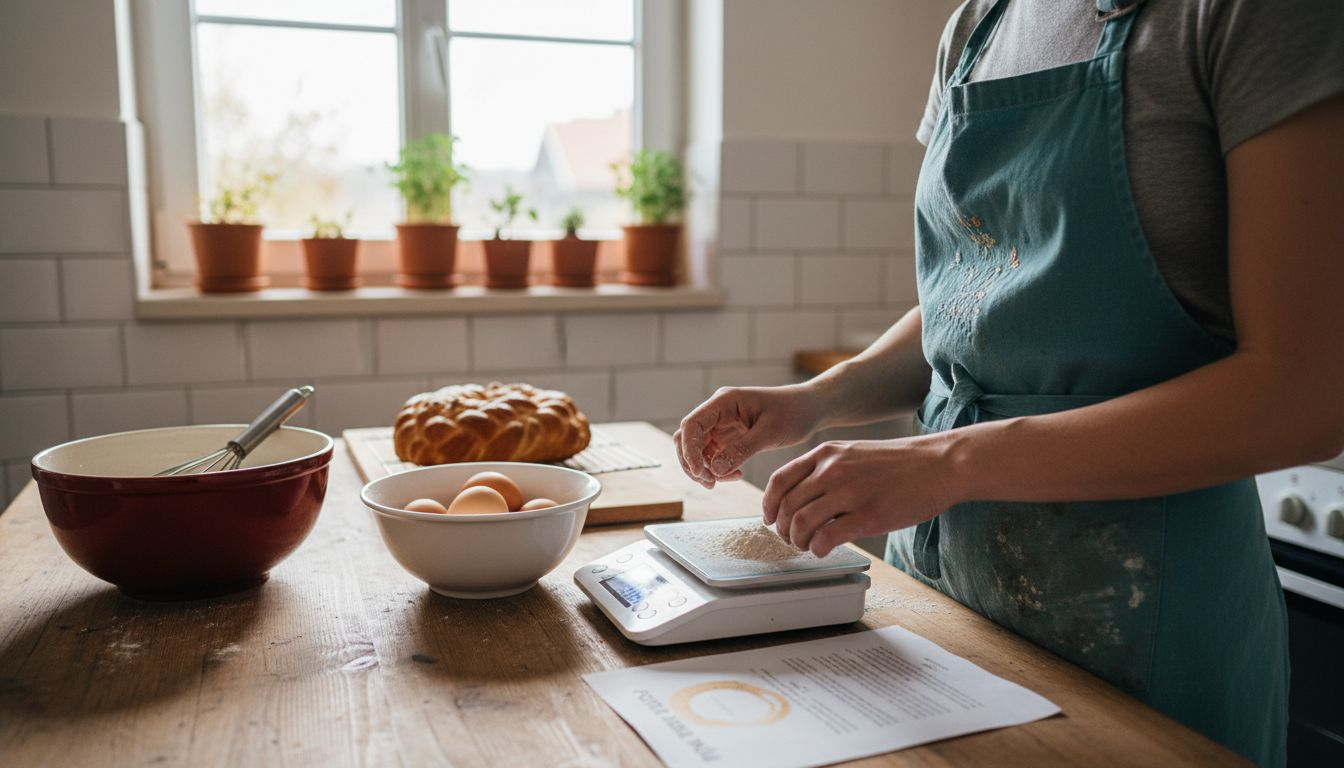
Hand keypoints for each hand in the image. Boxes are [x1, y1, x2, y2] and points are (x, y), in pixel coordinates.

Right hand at [674, 385, 821, 488]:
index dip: (689, 450)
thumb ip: (742, 450)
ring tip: (725, 481)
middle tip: (711, 483)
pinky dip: (717, 469)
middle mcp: (718, 412)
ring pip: (697, 450)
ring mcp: (721, 425)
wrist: (809, 409)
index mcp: (724, 402)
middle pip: (687, 438)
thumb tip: (714, 470)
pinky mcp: (728, 437)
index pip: (692, 424)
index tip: (700, 473)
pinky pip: (711, 455)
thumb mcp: (770, 432)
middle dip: (693, 463)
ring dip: (704, 469)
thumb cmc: (793, 413)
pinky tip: (735, 475)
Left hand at [763, 437, 960, 557]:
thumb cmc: (901, 462)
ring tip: (808, 546)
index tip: (769, 518)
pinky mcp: (867, 516)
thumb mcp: (855, 452)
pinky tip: (824, 551)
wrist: (939, 464)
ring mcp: (849, 493)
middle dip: (783, 529)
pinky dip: (818, 549)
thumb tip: (803, 493)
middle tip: (790, 539)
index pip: (779, 480)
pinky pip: (826, 539)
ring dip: (799, 541)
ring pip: (801, 524)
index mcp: (826, 453)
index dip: (768, 504)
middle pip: (786, 506)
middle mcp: (832, 471)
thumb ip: (827, 467)